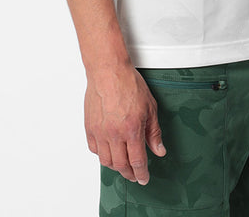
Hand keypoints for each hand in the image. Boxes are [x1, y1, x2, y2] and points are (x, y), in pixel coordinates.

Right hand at [84, 63, 165, 184]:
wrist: (108, 70)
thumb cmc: (129, 83)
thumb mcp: (150, 106)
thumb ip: (154, 132)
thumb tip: (159, 150)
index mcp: (131, 130)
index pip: (137, 161)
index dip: (141, 174)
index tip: (144, 179)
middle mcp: (114, 134)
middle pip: (121, 165)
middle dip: (129, 173)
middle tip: (134, 175)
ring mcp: (100, 131)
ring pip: (106, 160)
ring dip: (115, 166)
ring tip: (122, 164)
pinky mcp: (89, 127)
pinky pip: (94, 149)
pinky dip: (102, 154)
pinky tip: (109, 150)